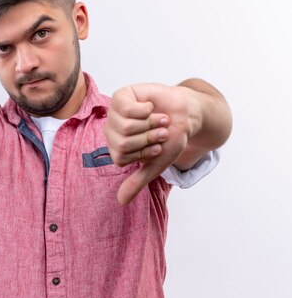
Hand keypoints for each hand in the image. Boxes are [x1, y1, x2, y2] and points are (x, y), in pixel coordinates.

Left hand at [103, 84, 198, 203]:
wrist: (186, 115)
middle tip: (160, 131)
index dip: (144, 153)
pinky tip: (151, 107)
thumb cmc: (170, 138)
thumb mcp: (155, 164)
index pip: (121, 157)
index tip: (157, 147)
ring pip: (127, 127)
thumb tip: (121, 201)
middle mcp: (112, 130)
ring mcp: (114, 113)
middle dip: (149, 138)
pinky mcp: (122, 96)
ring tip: (159, 119)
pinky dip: (147, 110)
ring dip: (151, 124)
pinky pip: (128, 109)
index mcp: (116, 147)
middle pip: (123, 143)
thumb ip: (137, 181)